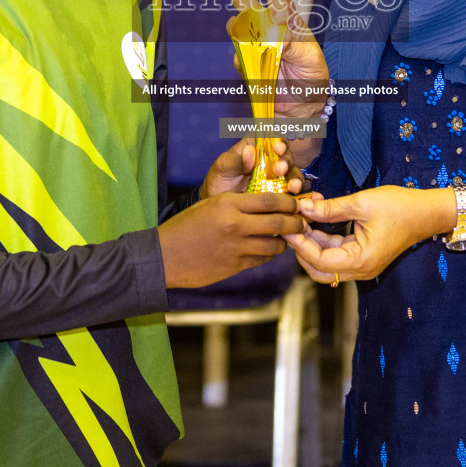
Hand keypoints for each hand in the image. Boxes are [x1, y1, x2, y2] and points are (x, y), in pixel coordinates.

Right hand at [159, 192, 304, 288]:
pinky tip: (268, 250)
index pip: (269, 200)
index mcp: (228, 204)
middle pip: (278, 223)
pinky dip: (268, 255)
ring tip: (286, 239)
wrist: (164, 256)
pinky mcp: (234, 266)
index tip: (295, 204)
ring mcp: (236, 248)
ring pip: (273, 245)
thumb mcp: (210, 205)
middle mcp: (235, 225)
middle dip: (295, 223)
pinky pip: (261, 260)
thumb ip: (237, 204)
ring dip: (283, 242)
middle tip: (301, 222)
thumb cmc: (185, 227)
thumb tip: (266, 206)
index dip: (288, 202)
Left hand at [201, 138, 306, 198]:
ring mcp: (276, 177)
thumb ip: (236, 160)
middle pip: (286, 155)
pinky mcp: (281, 193)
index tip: (277, 149)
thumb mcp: (223, 168)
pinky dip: (296, 195)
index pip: (273, 138)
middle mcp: (269, 159)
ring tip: (292, 188)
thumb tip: (249, 151)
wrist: (218, 209)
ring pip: (293, 173)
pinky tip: (294, 199)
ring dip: (295, 179)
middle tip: (280, 170)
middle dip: (287, 162)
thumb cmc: (219, 181)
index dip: (279, 142)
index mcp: (256, 146)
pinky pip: (293, 192)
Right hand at [229, 0, 328, 166]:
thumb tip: (278, 41)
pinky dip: (242, 62)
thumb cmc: (313, 77)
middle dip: (244, 2)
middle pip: (250, 4)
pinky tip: (254, 70)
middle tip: (249, 13)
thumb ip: (296, 48)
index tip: (278, 17)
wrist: (303, 106)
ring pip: (237, 27)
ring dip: (237, 29)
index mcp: (290, 22)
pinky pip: (238, 58)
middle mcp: (269, 29)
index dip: (275, 1)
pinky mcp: (247, 64)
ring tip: (248, 42)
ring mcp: (255, 46)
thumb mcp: (311, 60)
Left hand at [284, 186, 455, 283]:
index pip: (319, 261)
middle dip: (302, 249)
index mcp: (361, 260)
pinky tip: (317, 221)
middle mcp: (361, 270)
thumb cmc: (400, 207)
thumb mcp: (361, 203)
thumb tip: (303, 207)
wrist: (427, 212)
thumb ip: (330, 209)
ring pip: (326, 264)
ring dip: (313, 244)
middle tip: (292, 225)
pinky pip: (337, 255)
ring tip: (303, 219)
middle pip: (319, 270)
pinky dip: (325, 242)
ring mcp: (363, 266)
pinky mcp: (364, 258)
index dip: (300, 244)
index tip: (288, 226)